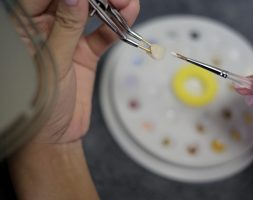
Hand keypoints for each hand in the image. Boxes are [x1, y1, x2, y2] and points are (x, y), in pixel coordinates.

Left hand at [18, 0, 139, 142]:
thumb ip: (65, 30)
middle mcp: (46, 30)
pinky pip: (102, 36)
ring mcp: (68, 41)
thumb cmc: (40, 105)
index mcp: (25, 28)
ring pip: (90, 15)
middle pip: (72, 1)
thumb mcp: (52, 64)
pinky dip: (115, 28)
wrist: (55, 135)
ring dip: (110, 7)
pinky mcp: (85, 54)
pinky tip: (127, 18)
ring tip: (127, 3)